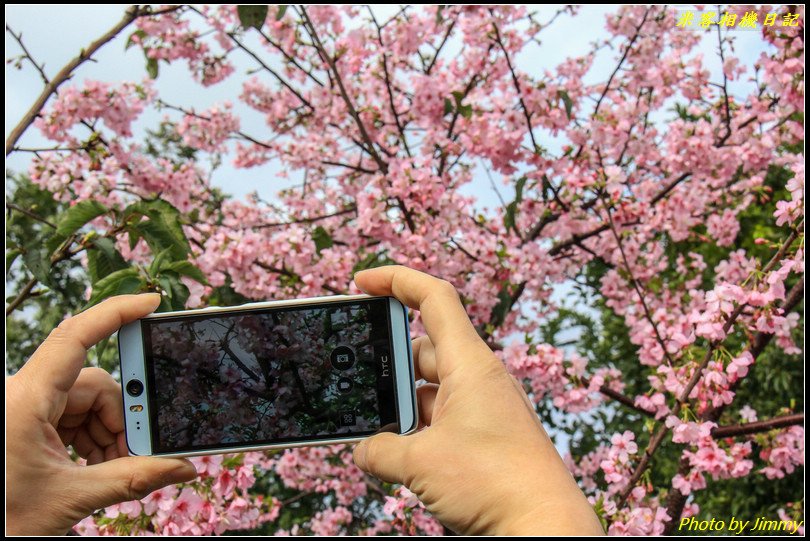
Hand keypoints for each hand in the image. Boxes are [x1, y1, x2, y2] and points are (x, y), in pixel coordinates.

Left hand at [5, 294, 197, 534]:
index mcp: (25, 400)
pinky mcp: (28, 423)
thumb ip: (134, 478)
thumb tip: (183, 467)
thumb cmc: (2, 517)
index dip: (115, 312)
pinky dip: (92, 440)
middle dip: (121, 417)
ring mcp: (26, 408)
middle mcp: (24, 395)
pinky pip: (73, 417)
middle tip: (138, 449)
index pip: (75, 336)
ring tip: (110, 471)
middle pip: (94, 384)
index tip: (151, 303)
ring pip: (87, 403)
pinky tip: (93, 468)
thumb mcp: (72, 497)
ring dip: (107, 435)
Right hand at [353, 266, 603, 534]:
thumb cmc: (496, 483)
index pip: (434, 298)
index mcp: (470, 364)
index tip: (363, 282)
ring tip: (375, 433)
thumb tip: (364, 451)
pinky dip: (416, 429)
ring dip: (400, 406)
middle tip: (359, 385)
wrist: (541, 526)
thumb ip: (381, 451)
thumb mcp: (421, 463)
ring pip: (429, 389)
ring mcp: (482, 408)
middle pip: (422, 349)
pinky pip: (441, 418)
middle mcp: (478, 379)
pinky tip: (396, 454)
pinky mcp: (484, 437)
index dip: (396, 280)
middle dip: (387, 366)